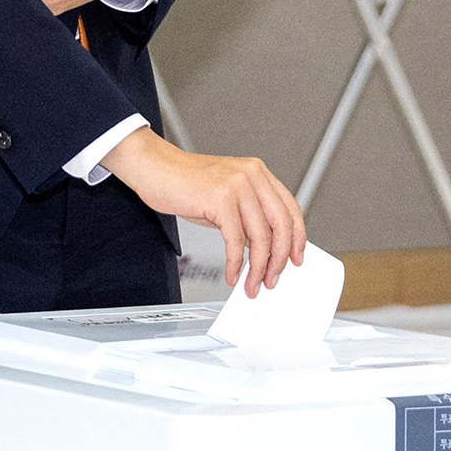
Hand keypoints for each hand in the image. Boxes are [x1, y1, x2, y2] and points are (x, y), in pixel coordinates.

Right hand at [100, 128, 305, 295]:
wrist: (153, 167)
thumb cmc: (184, 182)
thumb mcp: (225, 196)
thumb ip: (247, 216)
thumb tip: (264, 248)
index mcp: (257, 172)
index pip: (289, 208)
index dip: (297, 237)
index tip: (297, 258)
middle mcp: (251, 175)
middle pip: (281, 224)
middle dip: (280, 259)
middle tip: (273, 279)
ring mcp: (237, 185)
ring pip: (260, 237)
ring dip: (258, 267)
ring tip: (251, 283)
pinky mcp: (220, 199)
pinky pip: (235, 241)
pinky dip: (236, 263)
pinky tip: (232, 273)